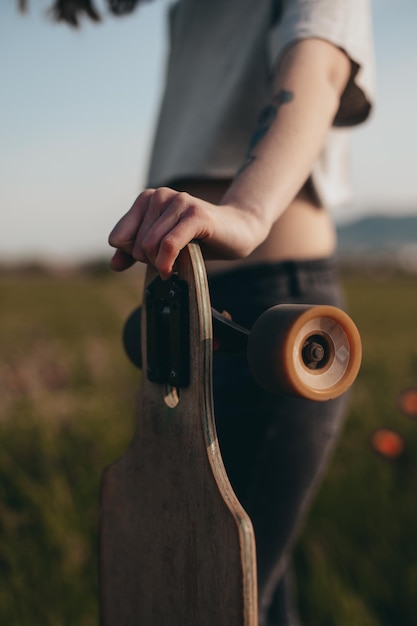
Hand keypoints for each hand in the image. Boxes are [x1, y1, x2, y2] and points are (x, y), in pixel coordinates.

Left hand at [108, 187, 264, 277]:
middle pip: (134, 245)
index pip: (118, 237)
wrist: (238, 231)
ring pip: (149, 245)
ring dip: (160, 264)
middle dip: (150, 261)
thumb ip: (135, 252)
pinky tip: (173, 269)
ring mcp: (178, 202)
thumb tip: (114, 265)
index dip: (133, 255)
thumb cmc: (199, 239)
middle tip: (169, 262)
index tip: (153, 258)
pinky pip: (168, 245)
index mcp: (147, 199)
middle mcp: (159, 195)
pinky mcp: (195, 214)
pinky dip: (167, 263)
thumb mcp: (162, 245)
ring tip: (174, 264)